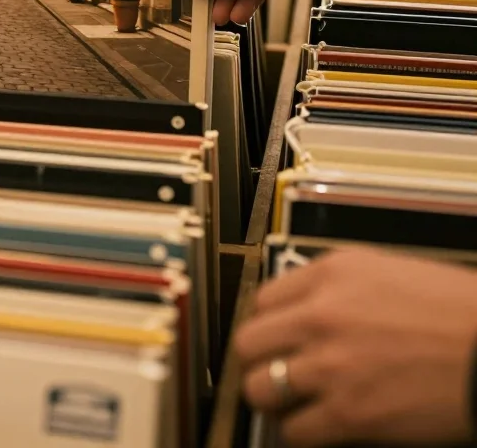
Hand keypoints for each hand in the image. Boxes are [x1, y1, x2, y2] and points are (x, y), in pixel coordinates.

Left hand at [236, 247, 476, 446]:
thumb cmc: (459, 312)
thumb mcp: (388, 272)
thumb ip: (338, 287)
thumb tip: (309, 307)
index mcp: (330, 273)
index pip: (263, 299)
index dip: (270, 323)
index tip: (276, 336)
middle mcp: (320, 315)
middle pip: (249, 341)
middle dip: (259, 359)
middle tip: (275, 368)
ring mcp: (330, 365)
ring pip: (259, 388)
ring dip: (273, 398)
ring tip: (292, 401)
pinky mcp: (350, 414)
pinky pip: (294, 431)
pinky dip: (301, 433)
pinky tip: (319, 427)